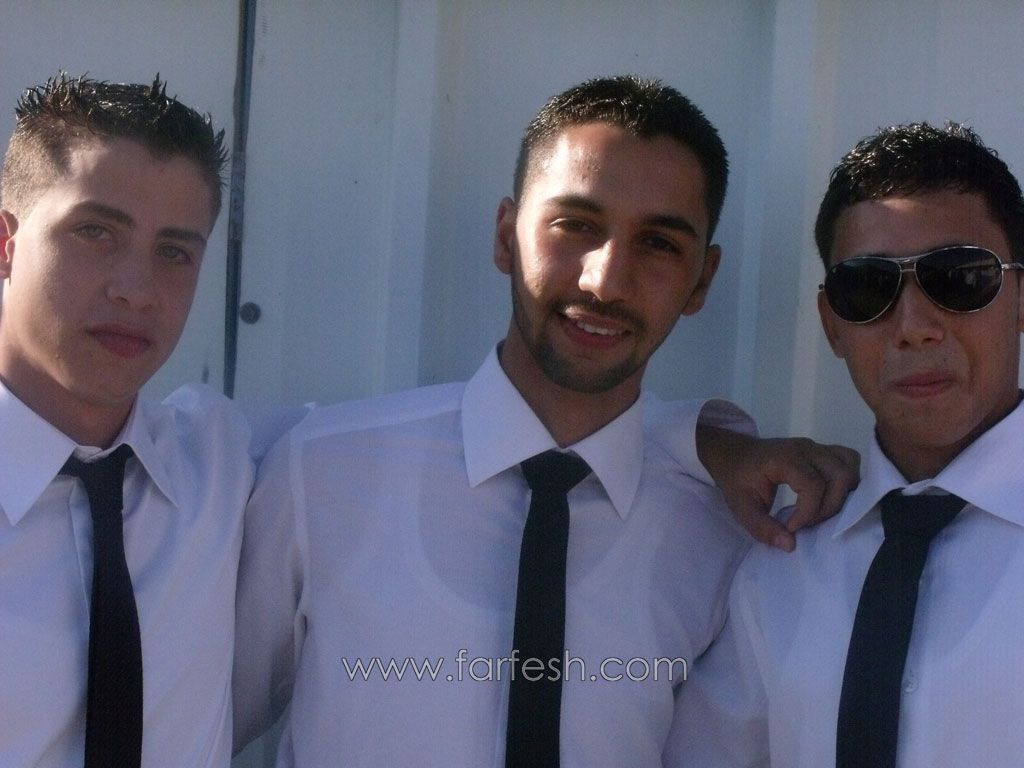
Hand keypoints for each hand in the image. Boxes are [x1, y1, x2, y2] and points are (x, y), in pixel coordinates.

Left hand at [697, 425, 859, 551]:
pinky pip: (847, 461)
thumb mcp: (741, 507)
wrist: (733, 454)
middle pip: (840, 476)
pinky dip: (845, 481)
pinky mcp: (822, 451)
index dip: (808, 512)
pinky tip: (829, 497)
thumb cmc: (737, 479)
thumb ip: (762, 527)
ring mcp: (816, 447)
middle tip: (809, 521)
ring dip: (842, 494)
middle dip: (830, 506)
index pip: (813, 485)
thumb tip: (790, 545)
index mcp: (784, 458)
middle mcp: (806, 448)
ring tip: (820, 511)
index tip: (791, 527)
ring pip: (849, 466)